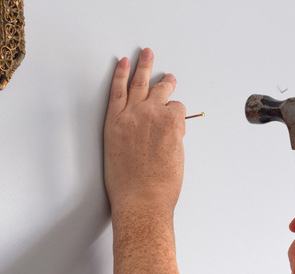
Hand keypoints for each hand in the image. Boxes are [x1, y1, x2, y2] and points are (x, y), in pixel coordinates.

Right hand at [104, 48, 186, 217]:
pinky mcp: (171, 121)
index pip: (117, 91)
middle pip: (139, 82)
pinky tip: (178, 125)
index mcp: (114, 125)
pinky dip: (180, 116)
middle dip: (144, 65)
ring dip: (167, 84)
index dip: (121, 74)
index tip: (123, 63)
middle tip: (148, 53)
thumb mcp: (117, 157)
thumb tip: (145, 134)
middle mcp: (131, 115)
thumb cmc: (128, 187)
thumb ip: (130, 138)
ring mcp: (151, 115)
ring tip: (170, 79)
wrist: (141, 199)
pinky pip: (179, 109)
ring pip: (162, 90)